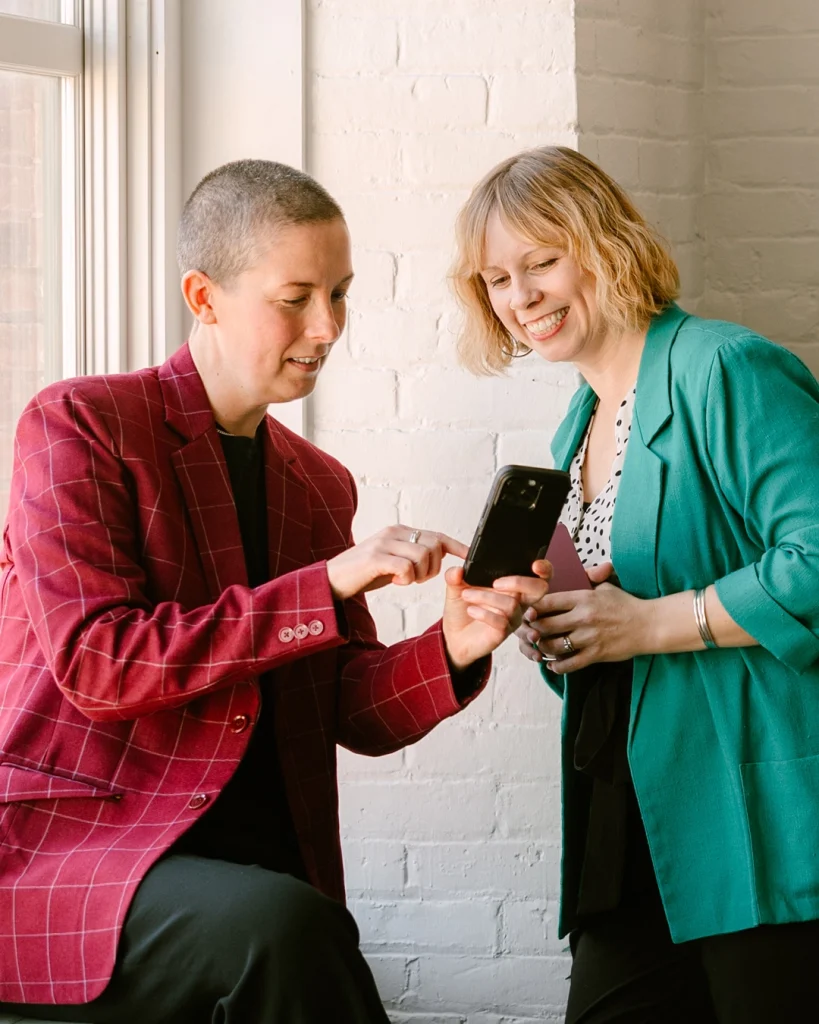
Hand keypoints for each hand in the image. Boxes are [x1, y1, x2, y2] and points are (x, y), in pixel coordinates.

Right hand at [326, 525, 466, 600]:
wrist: (331, 580)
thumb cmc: (364, 573)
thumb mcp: (393, 562)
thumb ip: (412, 557)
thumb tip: (437, 559)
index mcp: (400, 532)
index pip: (437, 535)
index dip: (457, 546)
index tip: (471, 556)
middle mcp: (393, 532)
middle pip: (434, 545)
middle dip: (433, 567)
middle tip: (416, 578)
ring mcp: (383, 543)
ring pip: (423, 555)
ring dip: (419, 574)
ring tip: (403, 580)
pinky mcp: (374, 557)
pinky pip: (405, 566)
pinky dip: (406, 579)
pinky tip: (395, 581)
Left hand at [442, 565, 551, 671]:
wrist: (453, 635)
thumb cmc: (463, 609)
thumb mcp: (456, 587)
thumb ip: (455, 576)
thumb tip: (457, 570)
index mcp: (513, 586)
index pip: (539, 575)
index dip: (544, 569)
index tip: (534, 564)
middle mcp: (518, 601)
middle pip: (539, 589)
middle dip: (521, 582)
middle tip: (495, 583)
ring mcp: (512, 618)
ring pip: (511, 604)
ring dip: (486, 597)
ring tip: (466, 595)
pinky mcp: (503, 633)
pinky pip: (501, 621)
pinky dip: (484, 613)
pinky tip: (471, 610)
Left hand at [509, 562, 652, 672]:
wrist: (649, 625)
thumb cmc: (626, 605)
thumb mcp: (605, 587)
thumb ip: (587, 579)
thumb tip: (574, 568)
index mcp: (583, 598)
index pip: (548, 601)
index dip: (533, 607)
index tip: (528, 611)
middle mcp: (583, 617)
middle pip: (546, 625)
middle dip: (533, 629)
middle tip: (528, 631)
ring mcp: (589, 637)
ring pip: (554, 646)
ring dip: (543, 648)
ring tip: (540, 646)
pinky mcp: (596, 654)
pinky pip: (570, 663)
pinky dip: (557, 666)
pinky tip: (552, 664)